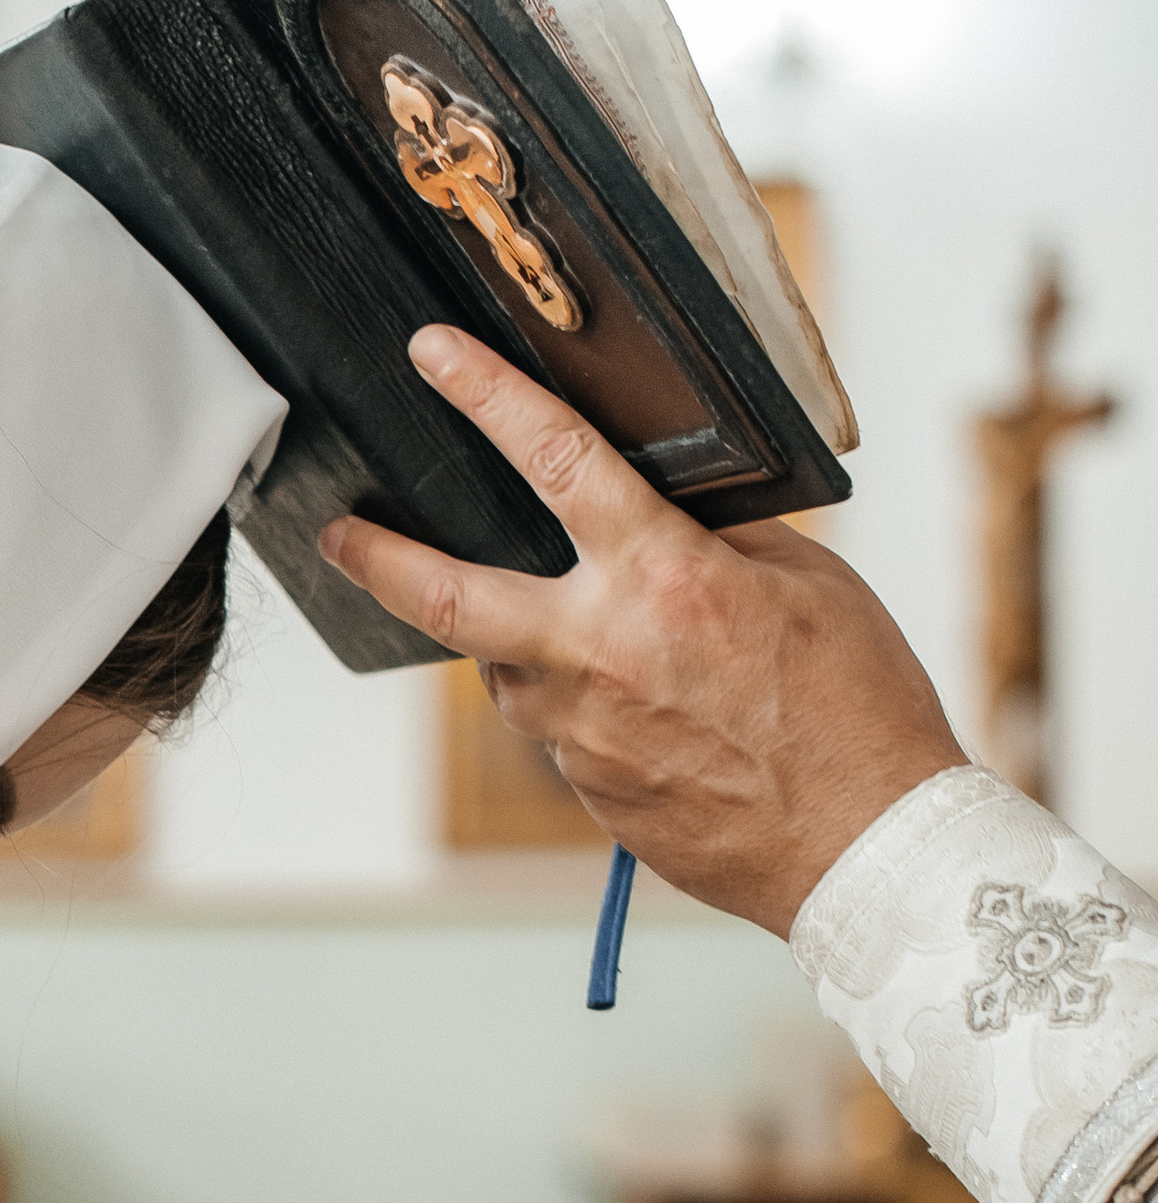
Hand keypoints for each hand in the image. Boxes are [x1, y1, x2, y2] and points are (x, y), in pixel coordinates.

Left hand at [318, 329, 965, 935]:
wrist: (864, 847)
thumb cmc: (856, 710)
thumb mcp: (806, 583)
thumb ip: (718, 540)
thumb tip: (664, 511)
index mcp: (661, 580)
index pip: (553, 460)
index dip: (485, 394)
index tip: (433, 355)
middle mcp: (596, 655)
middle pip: (446, 595)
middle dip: (376, 556)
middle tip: (337, 535)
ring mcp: (579, 734)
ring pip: (511, 668)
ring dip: (524, 641)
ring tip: (585, 633)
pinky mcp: (588, 792)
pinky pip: (562, 728)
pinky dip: (583, 704)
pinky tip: (649, 711)